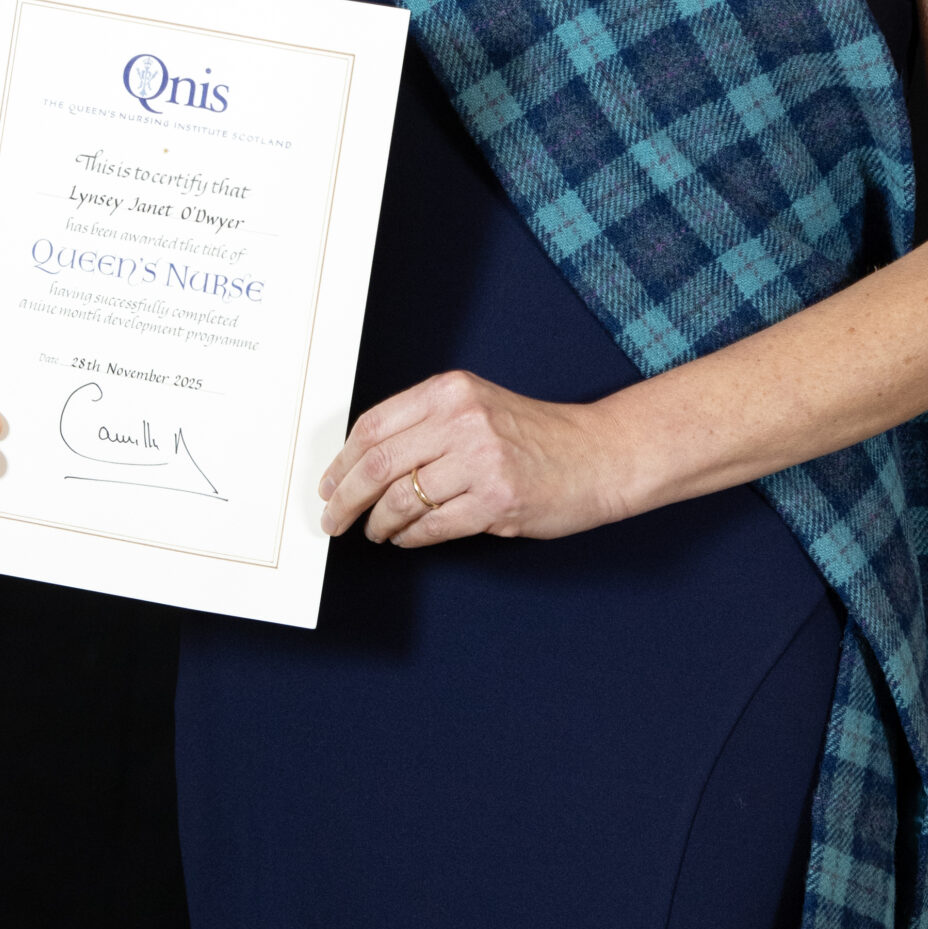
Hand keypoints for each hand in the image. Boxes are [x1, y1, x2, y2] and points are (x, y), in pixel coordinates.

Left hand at [318, 368, 626, 548]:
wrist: (598, 455)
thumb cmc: (538, 436)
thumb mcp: (478, 406)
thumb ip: (426, 424)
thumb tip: (363, 462)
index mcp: (451, 391)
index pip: (373, 426)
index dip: (341, 461)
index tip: (329, 482)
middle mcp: (463, 420)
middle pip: (376, 464)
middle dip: (344, 498)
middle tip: (333, 517)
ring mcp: (481, 461)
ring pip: (400, 500)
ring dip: (378, 523)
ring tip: (377, 530)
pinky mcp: (496, 501)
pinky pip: (431, 526)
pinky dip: (410, 537)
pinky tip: (406, 538)